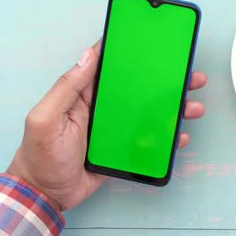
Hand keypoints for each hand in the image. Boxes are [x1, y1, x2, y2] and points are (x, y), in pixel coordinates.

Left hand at [7, 39, 206, 210]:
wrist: (46, 195)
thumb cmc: (41, 155)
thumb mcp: (47, 118)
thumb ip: (66, 87)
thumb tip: (88, 54)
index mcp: (84, 94)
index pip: (108, 65)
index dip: (128, 51)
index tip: (153, 40)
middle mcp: (103, 106)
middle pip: (138, 87)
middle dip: (165, 80)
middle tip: (190, 74)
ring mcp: (116, 128)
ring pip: (149, 112)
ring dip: (172, 108)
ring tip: (194, 106)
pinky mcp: (124, 148)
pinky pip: (149, 139)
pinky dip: (167, 137)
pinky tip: (180, 136)